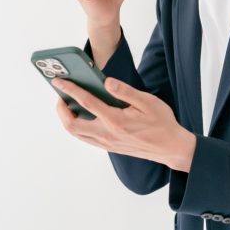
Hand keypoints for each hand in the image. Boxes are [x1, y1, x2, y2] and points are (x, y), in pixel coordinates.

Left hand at [51, 75, 195, 171]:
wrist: (170, 148)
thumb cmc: (161, 123)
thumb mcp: (148, 102)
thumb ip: (125, 91)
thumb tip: (106, 82)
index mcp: (115, 120)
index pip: (86, 102)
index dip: (70, 90)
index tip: (59, 81)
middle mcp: (107, 134)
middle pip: (72, 124)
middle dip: (61, 109)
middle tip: (60, 95)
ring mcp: (107, 143)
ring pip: (77, 133)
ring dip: (67, 119)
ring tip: (68, 104)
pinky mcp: (109, 147)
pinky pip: (86, 137)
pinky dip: (78, 126)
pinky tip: (82, 115)